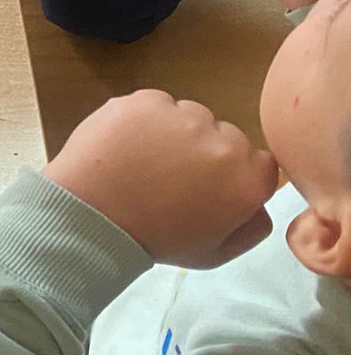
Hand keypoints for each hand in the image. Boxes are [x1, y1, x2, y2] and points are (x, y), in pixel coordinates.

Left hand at [45, 91, 278, 267]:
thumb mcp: (214, 253)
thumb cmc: (154, 239)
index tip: (206, 183)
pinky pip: (155, 104)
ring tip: (144, 160)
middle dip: (203, 151)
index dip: (232, 171)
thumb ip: (250, 228)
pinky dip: (143, 119)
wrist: (92, 216)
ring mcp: (184, 116)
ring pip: (190, 115)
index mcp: (247, 180)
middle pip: (225, 135)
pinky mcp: (146, 101)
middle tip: (169, 175)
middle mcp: (225, 143)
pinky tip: (127, 144)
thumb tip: (261, 205)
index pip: (259, 161)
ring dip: (174, 131)